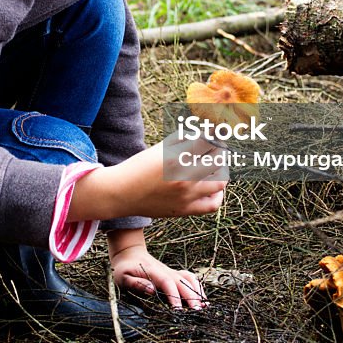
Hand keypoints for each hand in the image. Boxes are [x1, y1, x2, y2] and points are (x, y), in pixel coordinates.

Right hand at [68, 132, 226, 220]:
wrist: (121, 193)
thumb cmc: (139, 166)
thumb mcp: (160, 148)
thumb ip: (183, 139)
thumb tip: (205, 133)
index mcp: (177, 158)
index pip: (209, 142)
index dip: (215, 135)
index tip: (215, 132)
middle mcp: (184, 177)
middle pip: (218, 160)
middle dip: (220, 150)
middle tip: (215, 147)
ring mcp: (187, 196)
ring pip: (220, 181)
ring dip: (221, 170)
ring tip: (214, 165)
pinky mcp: (185, 209)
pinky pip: (212, 204)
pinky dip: (217, 194)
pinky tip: (213, 187)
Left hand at [110, 242, 207, 309]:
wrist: (129, 253)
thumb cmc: (124, 268)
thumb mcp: (123, 277)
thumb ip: (136, 283)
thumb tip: (152, 291)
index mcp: (153, 272)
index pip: (167, 283)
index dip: (174, 296)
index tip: (178, 310)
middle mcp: (166, 271)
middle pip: (182, 283)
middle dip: (191, 297)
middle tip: (197, 312)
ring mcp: (172, 272)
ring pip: (189, 279)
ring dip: (198, 291)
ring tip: (205, 306)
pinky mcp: (174, 275)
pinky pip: (190, 278)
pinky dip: (198, 287)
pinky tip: (203, 299)